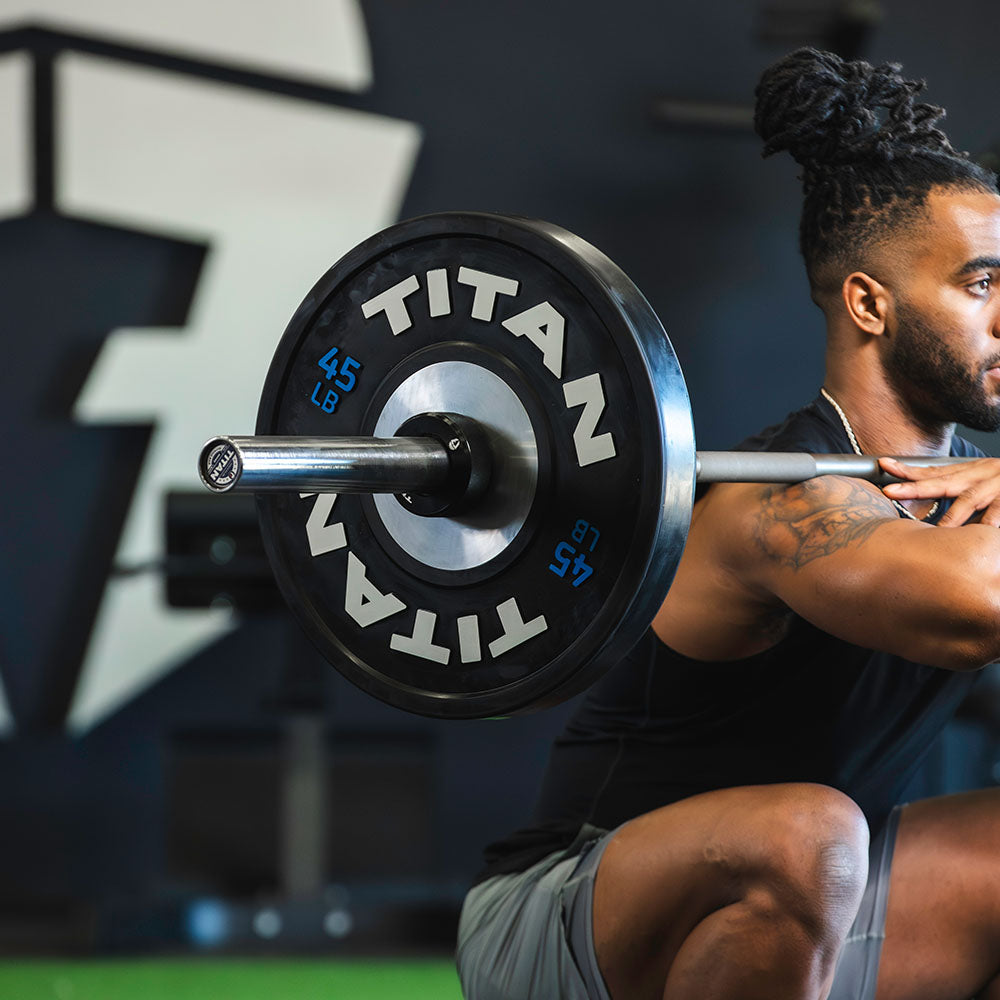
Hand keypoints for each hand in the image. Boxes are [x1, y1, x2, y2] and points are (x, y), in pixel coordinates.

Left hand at [880, 456, 999, 526]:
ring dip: (951, 516)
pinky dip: (990, 524)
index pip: (935, 472)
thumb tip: (938, 515)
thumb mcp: (988, 479)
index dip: (909, 470)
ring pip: (970, 500)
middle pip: (943, 482)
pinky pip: (998, 514)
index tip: (882, 465)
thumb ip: (964, 493)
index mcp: (973, 472)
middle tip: (888, 491)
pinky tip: (984, 532)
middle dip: (914, 487)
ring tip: (934, 530)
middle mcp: (983, 475)